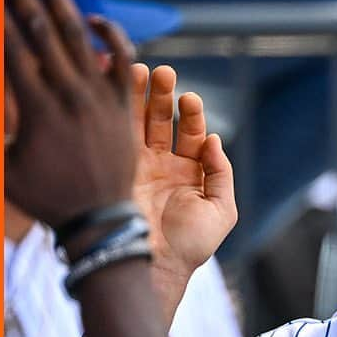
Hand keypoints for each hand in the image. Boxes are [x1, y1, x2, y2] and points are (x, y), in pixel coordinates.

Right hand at [4, 0, 135, 227]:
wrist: (100, 221)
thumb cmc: (47, 197)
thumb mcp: (5, 164)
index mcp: (39, 111)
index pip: (12, 48)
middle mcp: (72, 98)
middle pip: (42, 32)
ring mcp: (103, 101)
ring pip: (80, 38)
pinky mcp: (125, 108)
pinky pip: (123, 63)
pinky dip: (111, 36)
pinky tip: (94, 17)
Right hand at [130, 63, 237, 289]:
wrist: (155, 265)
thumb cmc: (191, 245)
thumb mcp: (221, 211)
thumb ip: (222, 174)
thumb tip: (215, 139)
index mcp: (189, 172)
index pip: (191, 133)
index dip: (191, 114)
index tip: (189, 99)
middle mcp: (162, 164)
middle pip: (161, 120)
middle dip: (162, 96)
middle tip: (163, 74)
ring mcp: (136, 165)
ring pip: (135, 121)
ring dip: (137, 95)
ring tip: (140, 71)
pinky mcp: (113, 168)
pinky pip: (114, 135)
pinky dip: (114, 111)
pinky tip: (114, 89)